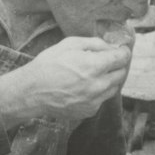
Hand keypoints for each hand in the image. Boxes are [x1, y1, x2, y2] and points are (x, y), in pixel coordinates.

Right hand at [0, 37, 130, 127]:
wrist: (32, 92)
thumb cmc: (48, 65)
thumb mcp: (69, 44)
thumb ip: (94, 43)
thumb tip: (111, 46)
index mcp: (94, 66)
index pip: (122, 58)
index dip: (122, 51)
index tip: (120, 50)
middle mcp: (98, 85)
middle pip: (121, 73)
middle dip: (117, 65)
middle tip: (108, 60)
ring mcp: (94, 100)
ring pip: (114, 88)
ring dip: (109, 79)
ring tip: (94, 74)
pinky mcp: (89, 111)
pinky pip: (102, 99)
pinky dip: (99, 92)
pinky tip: (84, 87)